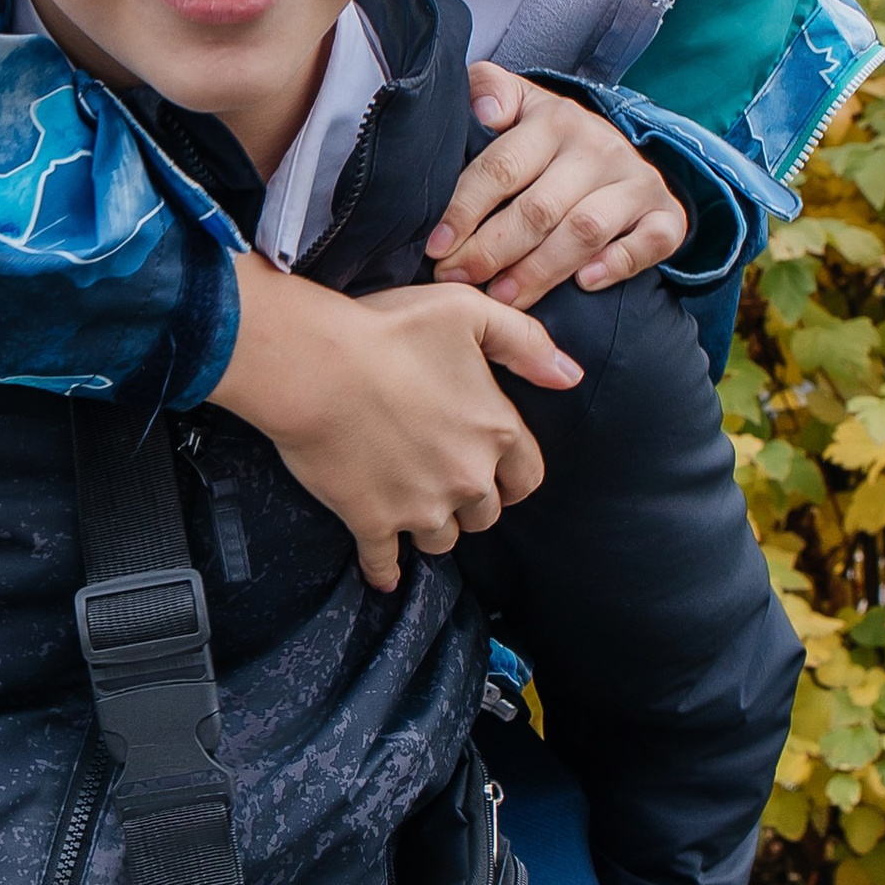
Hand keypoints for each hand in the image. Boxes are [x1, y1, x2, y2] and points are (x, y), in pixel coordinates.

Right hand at [211, 259, 579, 592]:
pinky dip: (383, 570)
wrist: (314, 365)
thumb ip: (525, 341)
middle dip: (471, 504)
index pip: (526, 475)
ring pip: (440, 539)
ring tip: (413, 512)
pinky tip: (382, 572)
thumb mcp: (468, 312)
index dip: (512, 478)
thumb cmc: (388, 330)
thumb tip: (570, 376)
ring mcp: (420, 506)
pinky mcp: (372, 522)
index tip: (498, 479)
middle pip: (485, 514)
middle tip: (448, 488)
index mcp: (495, 430)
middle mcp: (467, 477)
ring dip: (431, 528)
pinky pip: (383, 563)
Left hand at [427, 67, 690, 307]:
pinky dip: (619, 264)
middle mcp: (599, 147)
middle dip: (492, 251)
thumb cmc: (549, 140)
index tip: (437, 248)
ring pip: (584, 231)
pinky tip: (584, 284)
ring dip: (540, 271)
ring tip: (503, 297)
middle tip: (458, 279)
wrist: (619, 151)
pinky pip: (650, 243)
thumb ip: (489, 91)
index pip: (502, 168)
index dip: (464, 211)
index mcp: (554, 119)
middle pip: (539, 209)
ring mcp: (636, 182)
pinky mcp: (666, 214)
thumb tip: (484, 109)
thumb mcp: (519, 105)